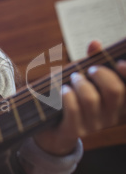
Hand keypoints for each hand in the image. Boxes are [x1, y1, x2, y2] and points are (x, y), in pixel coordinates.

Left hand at [33, 40, 125, 155]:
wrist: (54, 130)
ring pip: (91, 99)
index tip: (120, 63)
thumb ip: (92, 61)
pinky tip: (63, 90)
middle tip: (89, 70)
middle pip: (115, 91)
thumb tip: (95, 42)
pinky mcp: (74, 130)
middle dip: (101, 74)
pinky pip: (73, 110)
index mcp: (120, 104)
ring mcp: (93, 125)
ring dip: (80, 83)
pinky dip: (67, 95)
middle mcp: (112, 117)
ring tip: (73, 79)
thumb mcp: (85, 79)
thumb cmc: (73, 99)